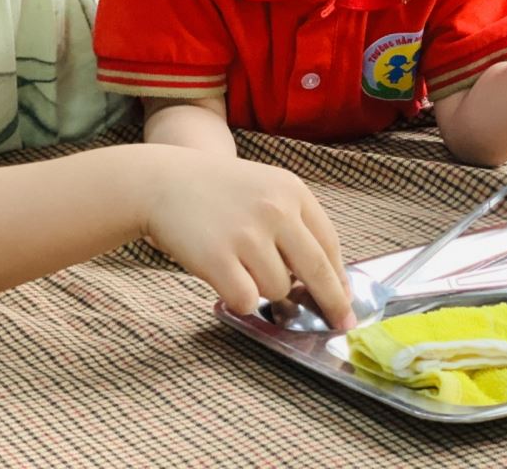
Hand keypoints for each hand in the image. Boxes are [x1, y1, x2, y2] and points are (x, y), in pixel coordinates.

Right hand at [139, 149, 352, 328]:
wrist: (161, 182)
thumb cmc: (216, 192)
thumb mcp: (264, 189)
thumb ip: (294, 225)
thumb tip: (326, 281)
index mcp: (291, 190)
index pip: (329, 243)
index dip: (339, 278)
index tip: (345, 302)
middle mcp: (274, 209)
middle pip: (316, 272)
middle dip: (329, 304)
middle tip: (337, 323)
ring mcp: (247, 235)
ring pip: (277, 290)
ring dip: (263, 289)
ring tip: (239, 265)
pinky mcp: (219, 259)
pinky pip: (247, 301)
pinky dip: (238, 298)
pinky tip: (223, 275)